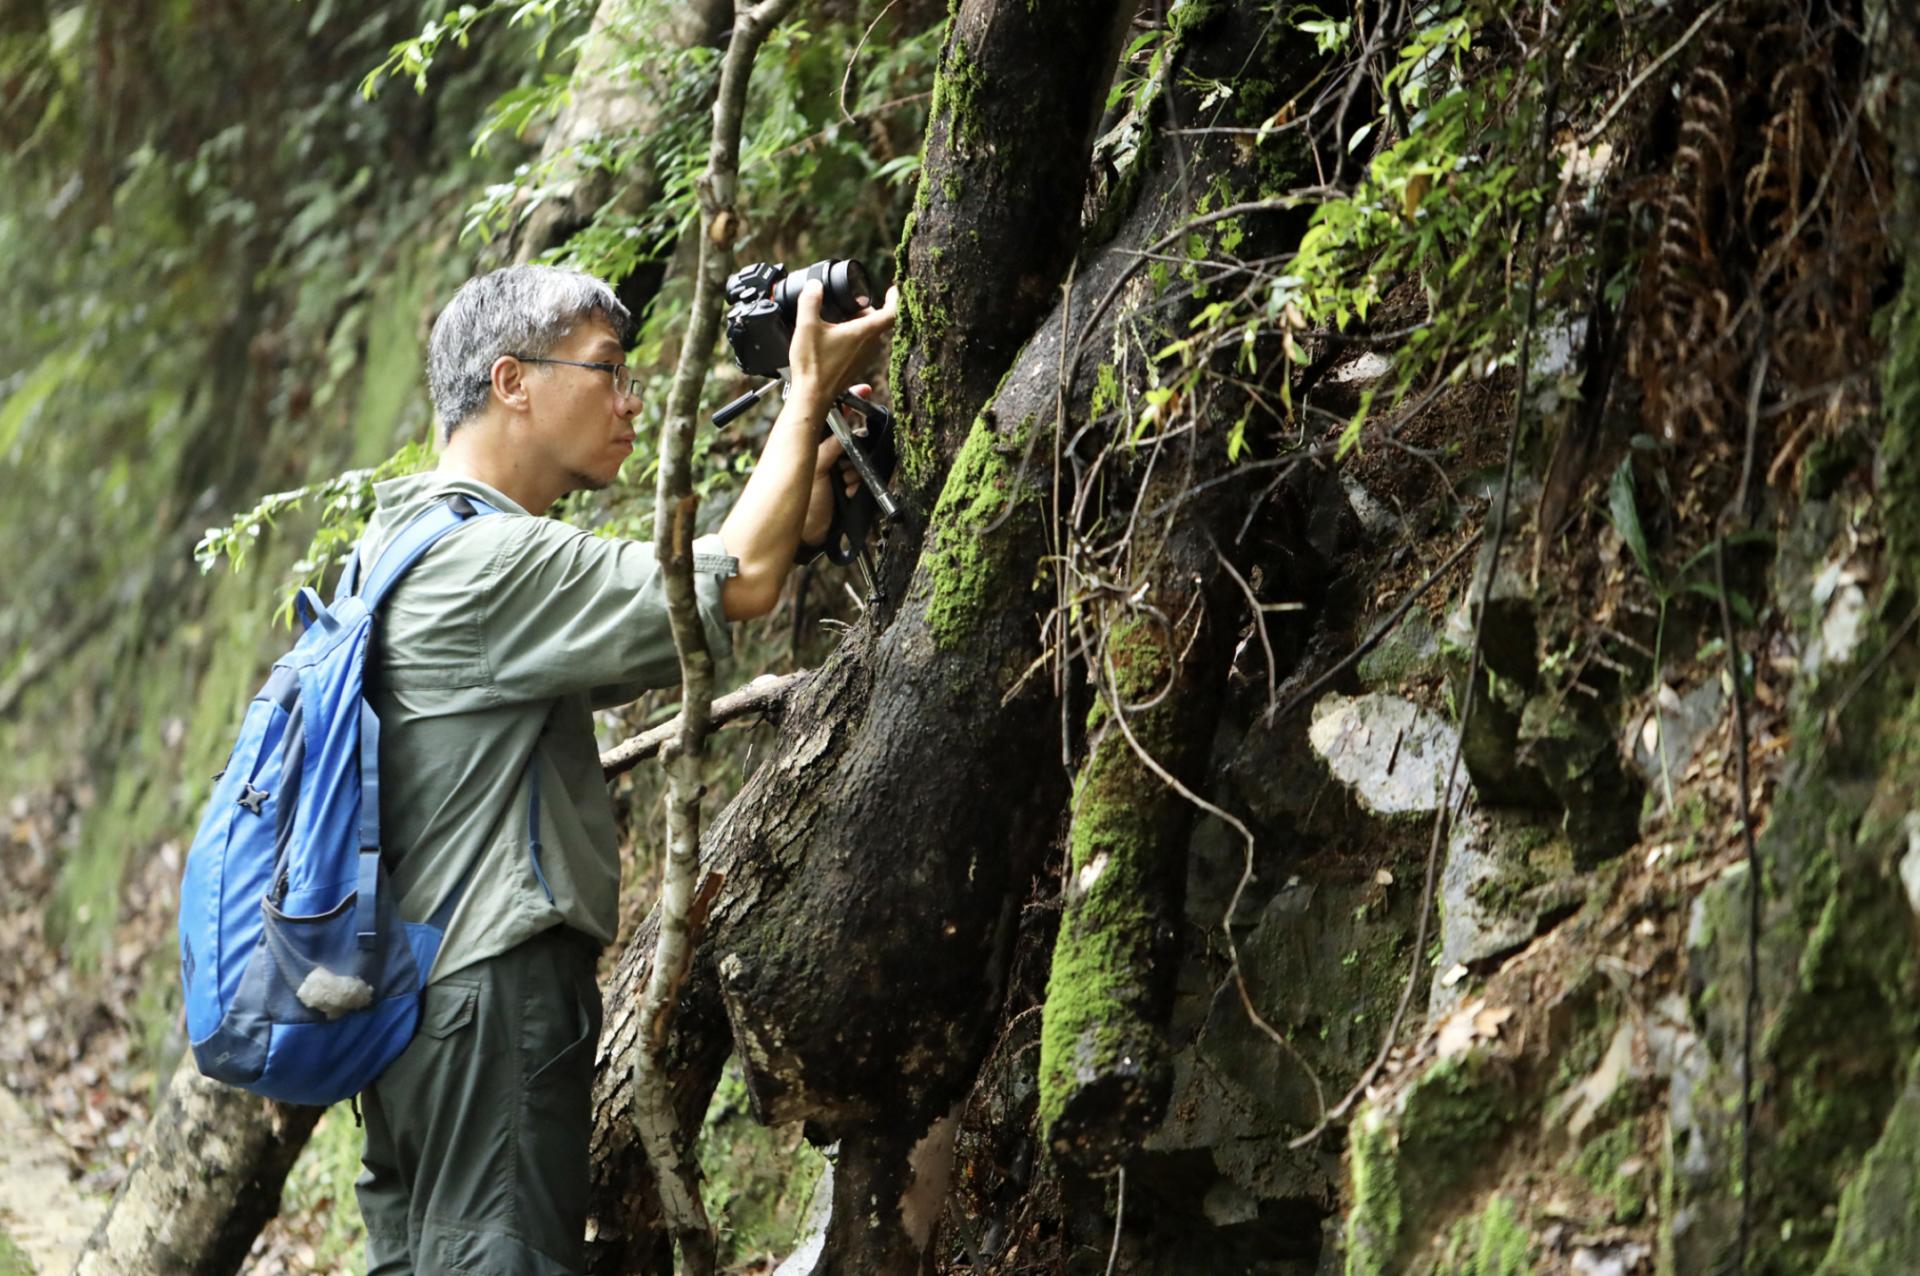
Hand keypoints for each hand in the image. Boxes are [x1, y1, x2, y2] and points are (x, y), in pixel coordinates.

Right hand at [788, 281, 898, 410]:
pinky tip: (836, 337)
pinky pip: (864, 345)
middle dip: (864, 309)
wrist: (812, 395)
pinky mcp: (858, 365)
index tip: (893, 289)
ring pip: (871, 333)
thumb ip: (810, 301)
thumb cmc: (813, 366)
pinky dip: (855, 336)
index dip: (896, 298)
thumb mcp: (807, 327)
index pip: (892, 312)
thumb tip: (814, 285)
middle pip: (878, 320)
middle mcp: (871, 345)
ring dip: (859, 323)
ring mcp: (866, 357)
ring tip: (839, 321)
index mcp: (864, 333)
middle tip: (848, 304)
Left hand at [800, 386, 867, 546]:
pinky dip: (858, 486)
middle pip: (853, 438)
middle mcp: (824, 454)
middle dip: (856, 451)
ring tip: (843, 485)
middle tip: (844, 466)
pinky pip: (863, 479)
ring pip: (860, 459)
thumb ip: (829, 448)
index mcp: (810, 442)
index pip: (832, 416)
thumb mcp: (814, 469)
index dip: (848, 402)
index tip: (864, 391)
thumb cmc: (799, 503)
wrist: (805, 537)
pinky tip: (847, 493)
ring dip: (856, 472)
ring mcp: (836, 471)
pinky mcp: (847, 487)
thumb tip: (845, 433)